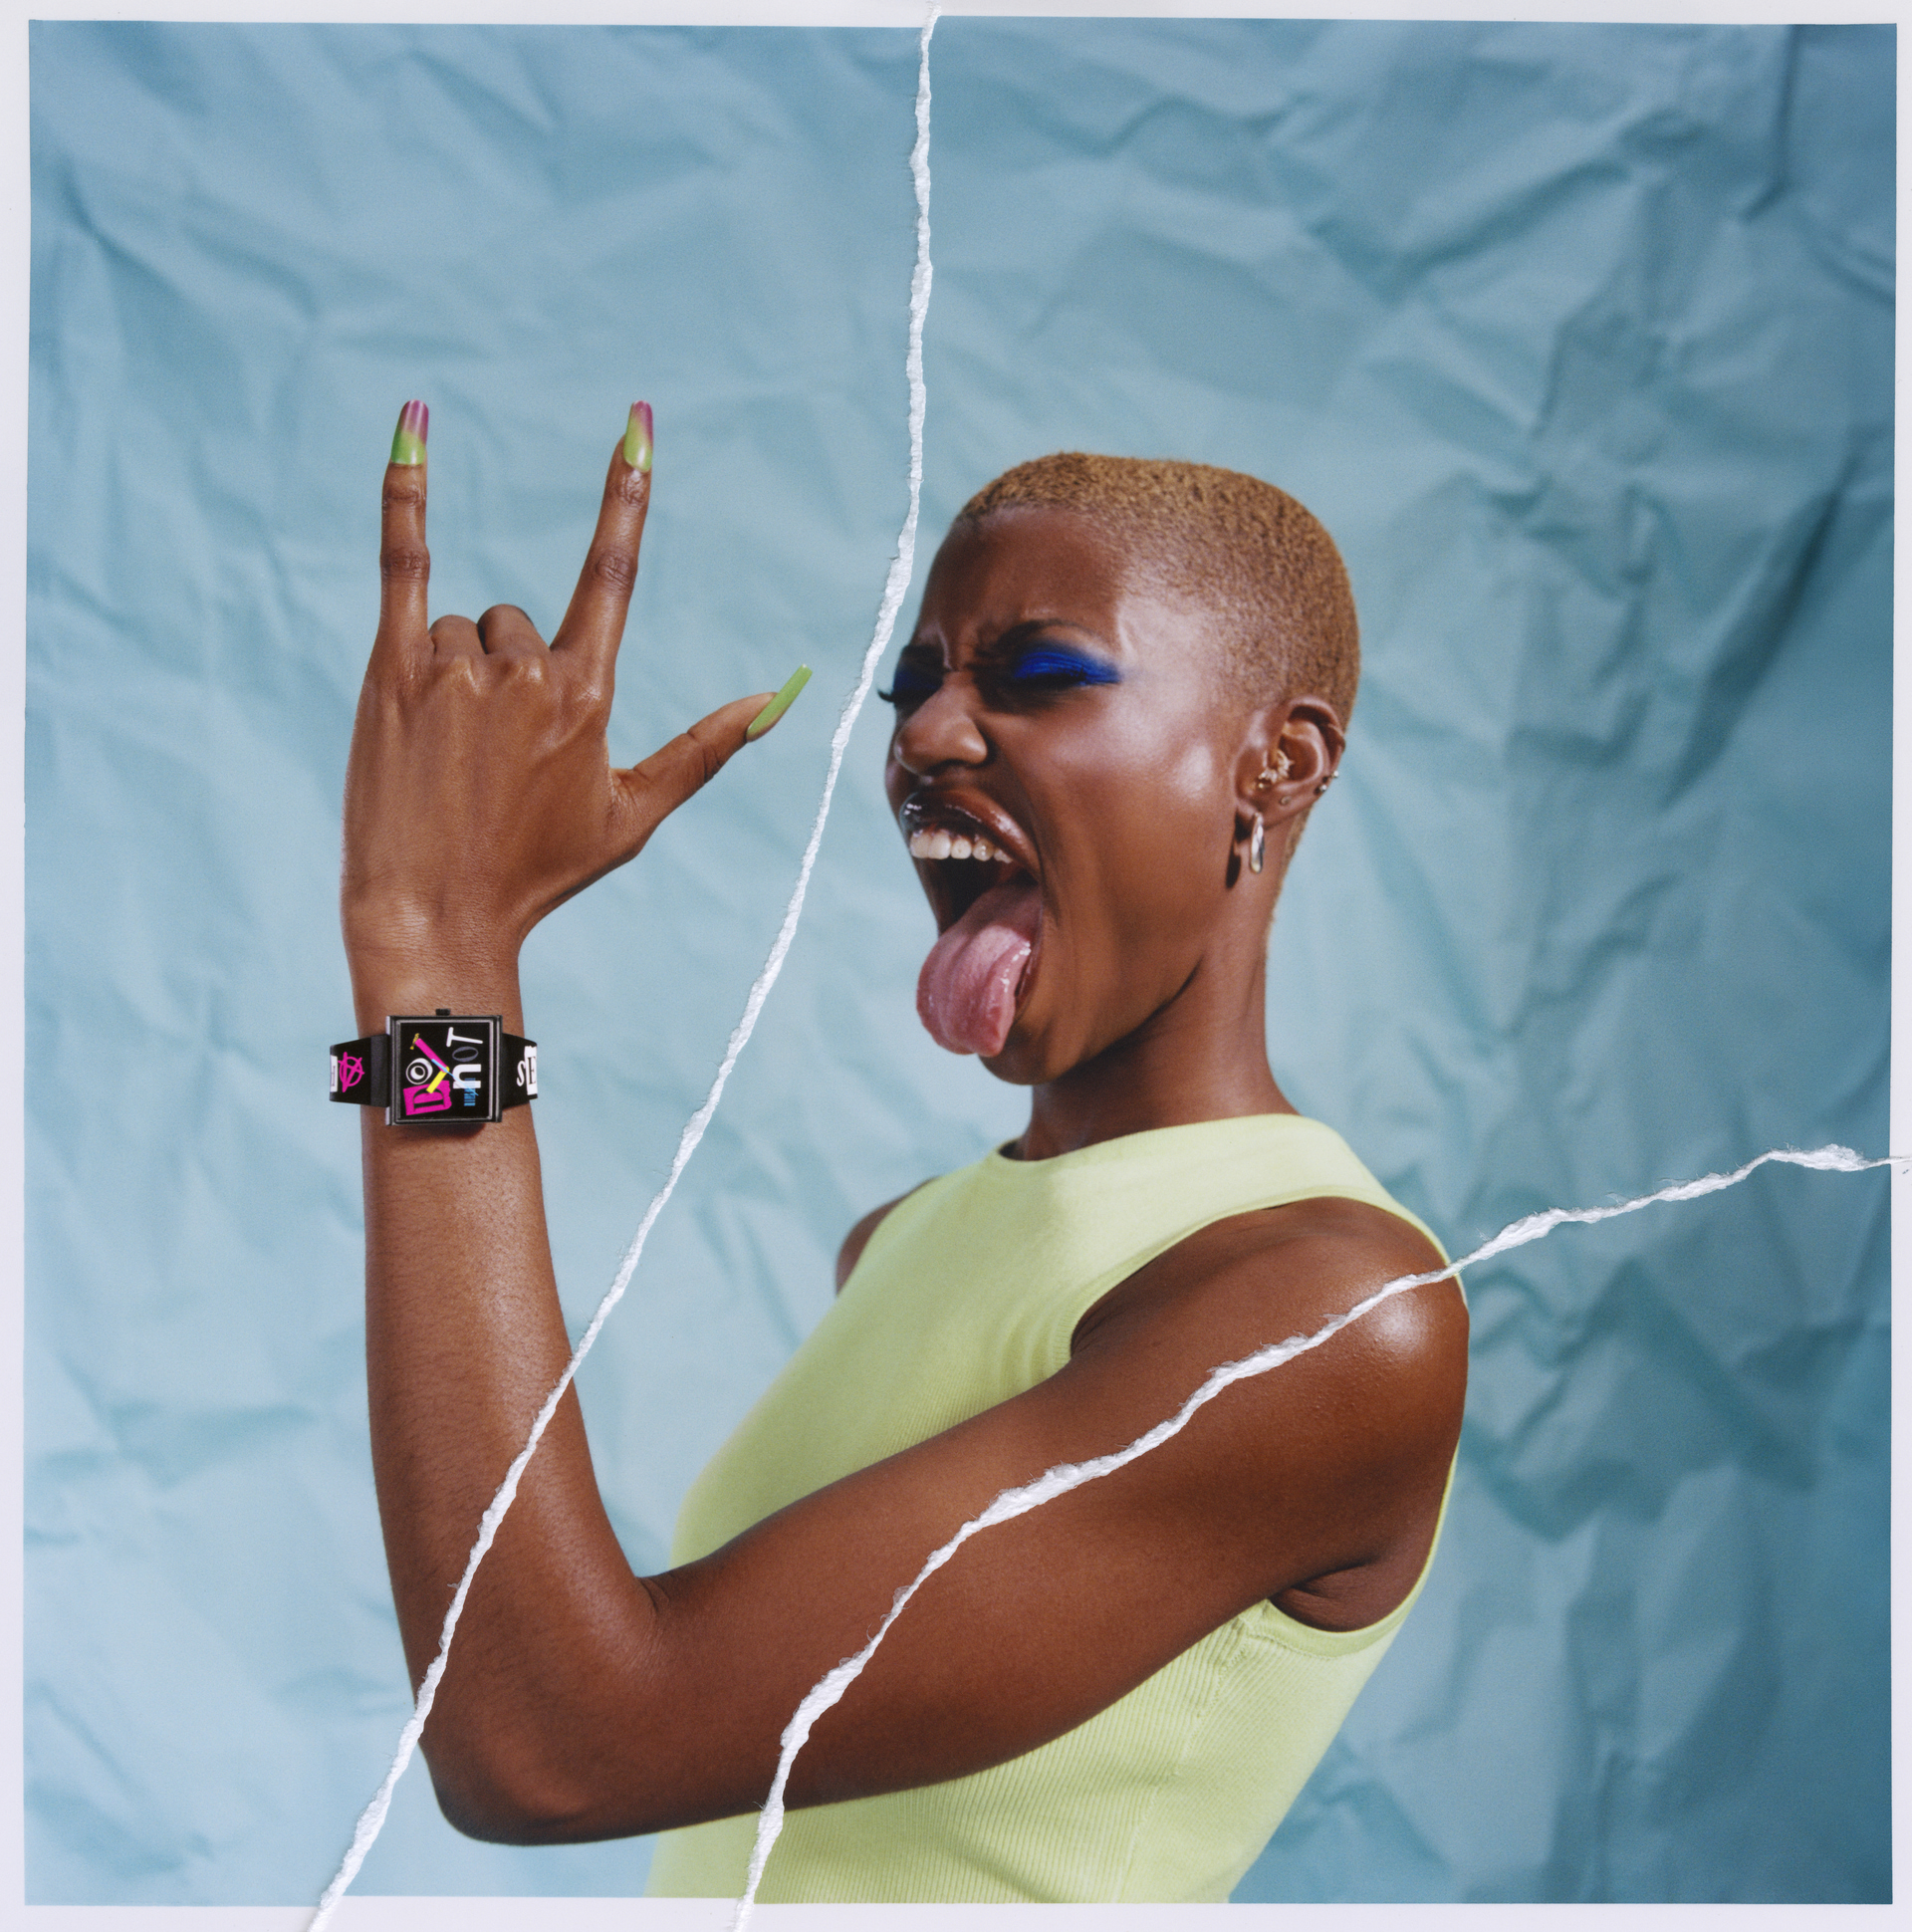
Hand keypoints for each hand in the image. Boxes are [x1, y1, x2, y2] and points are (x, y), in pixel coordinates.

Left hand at [340, 402, 784, 1003]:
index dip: (625, 492)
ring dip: (456, 673)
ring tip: (445, 756)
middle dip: (509, 674)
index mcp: (589, 695)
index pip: (613, 569)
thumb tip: (780, 699)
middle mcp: (527, 672)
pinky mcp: (393, 670)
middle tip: (487, 761)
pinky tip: (416, 428)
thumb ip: (706, 747)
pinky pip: (404, 562)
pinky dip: (407, 497)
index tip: (638, 424)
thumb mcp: (634, 814)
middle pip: (518, 621)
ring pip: (461, 626)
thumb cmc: (539, 872)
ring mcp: (457, 669)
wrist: (435, 915)